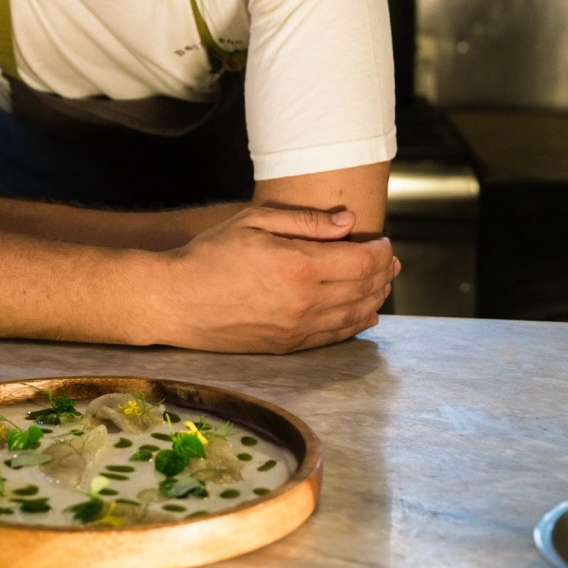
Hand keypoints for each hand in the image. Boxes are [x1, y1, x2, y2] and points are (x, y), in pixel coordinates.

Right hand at [157, 203, 399, 352]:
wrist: (176, 300)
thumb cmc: (210, 254)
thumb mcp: (254, 221)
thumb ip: (306, 221)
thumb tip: (348, 221)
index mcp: (299, 266)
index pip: (361, 261)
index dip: (380, 252)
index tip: (385, 242)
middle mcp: (305, 301)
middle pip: (363, 289)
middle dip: (383, 274)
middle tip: (391, 262)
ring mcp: (297, 328)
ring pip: (354, 316)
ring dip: (375, 299)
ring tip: (383, 285)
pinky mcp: (287, 346)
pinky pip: (333, 337)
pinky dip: (356, 326)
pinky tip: (365, 316)